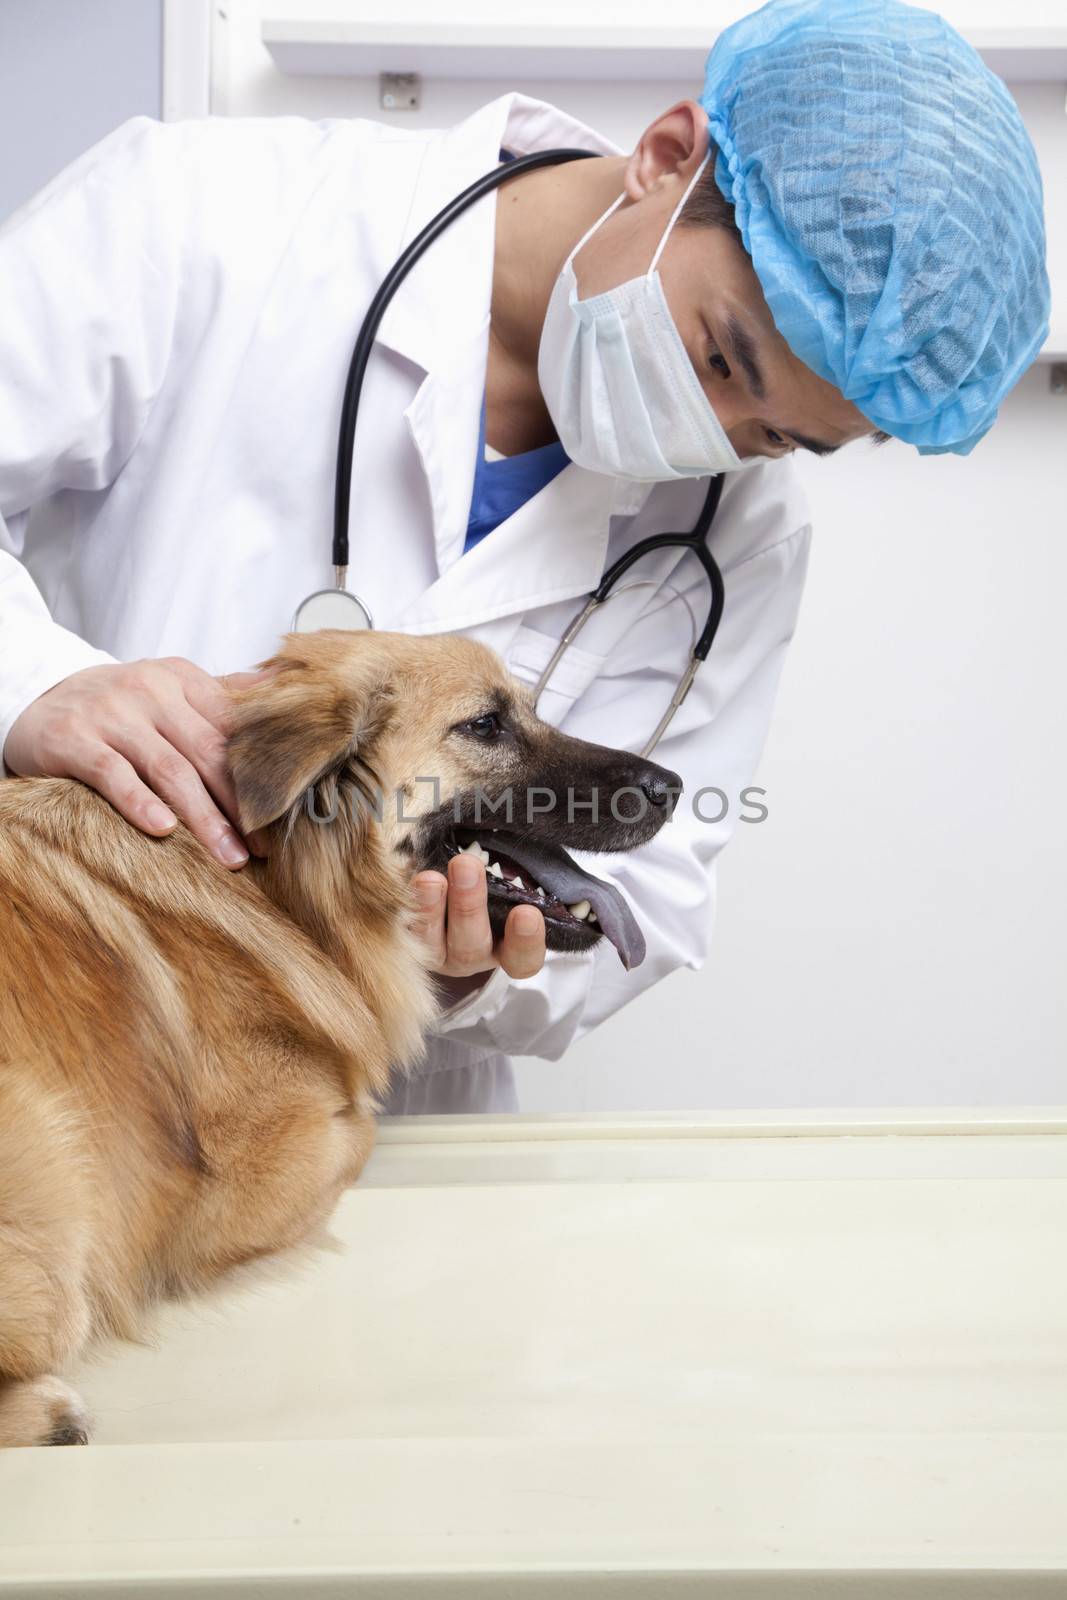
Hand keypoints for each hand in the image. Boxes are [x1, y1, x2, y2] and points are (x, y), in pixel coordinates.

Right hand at [3, 658, 268, 868]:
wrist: (39, 698)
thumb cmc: (119, 705)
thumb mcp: (169, 688)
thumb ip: (222, 693)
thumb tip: (283, 682)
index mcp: (182, 679)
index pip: (233, 729)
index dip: (260, 775)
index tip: (282, 815)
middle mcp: (151, 690)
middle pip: (209, 753)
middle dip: (239, 805)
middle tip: (262, 847)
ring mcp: (112, 713)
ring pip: (169, 769)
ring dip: (204, 818)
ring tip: (229, 856)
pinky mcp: (75, 738)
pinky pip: (113, 774)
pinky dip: (140, 803)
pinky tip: (163, 831)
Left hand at [411, 851, 545, 995]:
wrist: (442, 877)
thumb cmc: (491, 876)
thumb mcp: (512, 876)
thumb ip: (520, 867)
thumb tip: (549, 827)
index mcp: (506, 946)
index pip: (522, 957)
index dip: (525, 941)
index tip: (526, 913)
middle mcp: (469, 952)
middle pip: (471, 945)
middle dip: (468, 905)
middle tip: (466, 865)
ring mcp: (432, 948)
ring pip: (429, 940)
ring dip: (429, 908)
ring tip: (429, 878)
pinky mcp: (400, 935)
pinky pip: (397, 925)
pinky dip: (400, 901)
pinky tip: (402, 874)